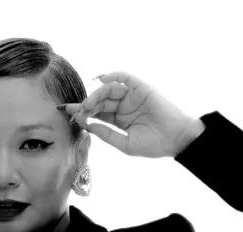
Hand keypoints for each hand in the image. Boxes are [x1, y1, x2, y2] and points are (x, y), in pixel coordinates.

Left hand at [62, 71, 202, 158]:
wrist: (176, 140)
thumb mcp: (125, 144)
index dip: (82, 112)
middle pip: (99, 101)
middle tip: (75, 111)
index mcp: (119, 120)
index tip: (66, 113)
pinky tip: (101, 79)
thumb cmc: (154, 145)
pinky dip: (113, 75)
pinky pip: (125, 77)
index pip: (96, 113)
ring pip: (108, 90)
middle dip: (85, 105)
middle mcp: (123, 106)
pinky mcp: (141, 88)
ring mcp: (132, 96)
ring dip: (96, 95)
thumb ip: (106, 135)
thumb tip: (87, 126)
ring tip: (88, 104)